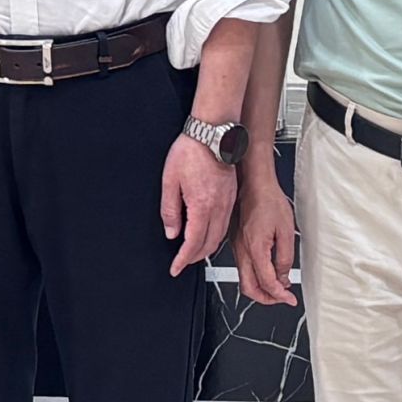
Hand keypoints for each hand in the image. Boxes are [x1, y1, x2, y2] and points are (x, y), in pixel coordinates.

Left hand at [160, 131, 237, 273]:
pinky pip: (225, 224)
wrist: (212, 133)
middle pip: (209, 245)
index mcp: (202, 206)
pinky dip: (215, 235)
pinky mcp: (231, 196)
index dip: (183, 260)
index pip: (193, 243)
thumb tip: (171, 231)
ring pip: (219, 237)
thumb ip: (170, 210)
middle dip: (194, 258)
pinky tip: (208, 233)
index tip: (175, 268)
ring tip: (194, 252)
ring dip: (206, 248)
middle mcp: (218, 208)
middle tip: (182, 262)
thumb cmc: (191, 150)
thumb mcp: (169, 180)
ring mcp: (228, 202)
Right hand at [233, 170, 298, 307]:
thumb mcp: (286, 231)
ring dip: (260, 288)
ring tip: (277, 287)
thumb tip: (283, 276)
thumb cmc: (269, 199)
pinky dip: (254, 276)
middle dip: (266, 299)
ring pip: (243, 279)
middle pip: (248, 288)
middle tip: (281, 298)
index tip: (289, 298)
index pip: (266, 282)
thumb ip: (285, 258)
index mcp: (255, 248)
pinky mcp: (235, 242)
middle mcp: (241, 250)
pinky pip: (242, 267)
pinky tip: (266, 271)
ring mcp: (236, 246)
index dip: (280, 295)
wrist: (253, 182)